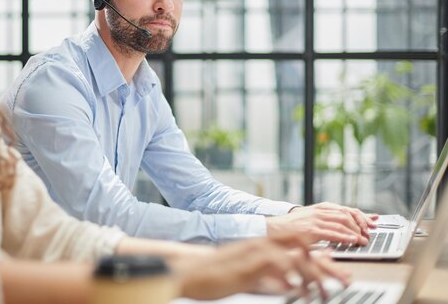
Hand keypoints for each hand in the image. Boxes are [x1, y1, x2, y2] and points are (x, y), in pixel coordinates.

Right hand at [170, 233, 349, 300]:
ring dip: (315, 276)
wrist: (191, 270)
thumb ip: (272, 278)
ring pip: (296, 259)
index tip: (340, 274)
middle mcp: (264, 245)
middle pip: (305, 250)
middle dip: (328, 266)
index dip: (322, 259)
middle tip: (346, 280)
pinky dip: (293, 280)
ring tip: (326, 293)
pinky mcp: (250, 264)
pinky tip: (302, 292)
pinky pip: (278, 268)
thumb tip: (293, 284)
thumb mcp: (251, 277)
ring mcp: (257, 253)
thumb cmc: (217, 274)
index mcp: (265, 246)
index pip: (300, 247)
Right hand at [266, 202, 378, 244]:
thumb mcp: (312, 219)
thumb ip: (329, 221)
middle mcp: (320, 211)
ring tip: (363, 240)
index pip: (347, 209)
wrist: (274, 228)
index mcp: (322, 207)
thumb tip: (347, 229)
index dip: (363, 216)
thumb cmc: (293, 227)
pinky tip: (351, 241)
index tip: (374, 222)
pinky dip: (344, 236)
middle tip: (369, 234)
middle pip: (347, 215)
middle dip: (361, 225)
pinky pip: (332, 232)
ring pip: (342, 223)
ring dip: (355, 232)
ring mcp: (315, 219)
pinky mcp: (310, 229)